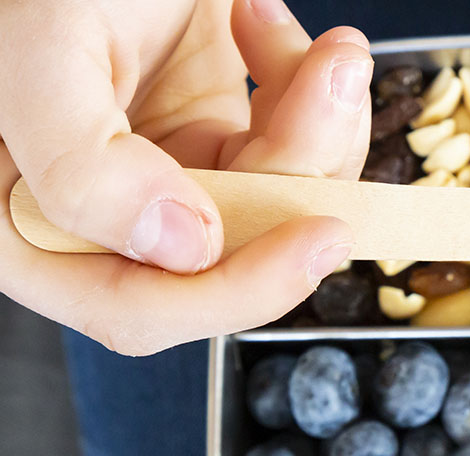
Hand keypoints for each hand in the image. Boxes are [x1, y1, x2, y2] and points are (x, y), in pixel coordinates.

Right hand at [0, 0, 371, 354]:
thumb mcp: (39, 56)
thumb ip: (85, 170)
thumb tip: (181, 248)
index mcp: (29, 225)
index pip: (139, 306)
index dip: (236, 290)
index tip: (314, 237)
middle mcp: (106, 214)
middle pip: (236, 251)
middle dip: (303, 173)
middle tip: (334, 88)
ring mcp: (169, 174)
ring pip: (282, 198)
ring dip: (325, 120)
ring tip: (323, 46)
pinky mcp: (216, 131)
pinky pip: (293, 143)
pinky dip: (309, 86)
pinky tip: (262, 19)